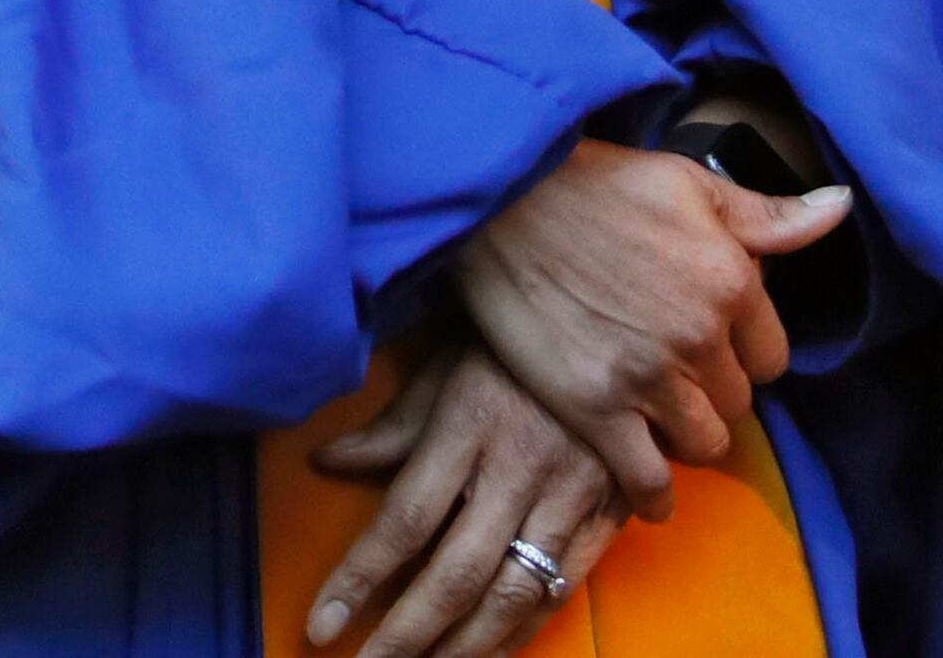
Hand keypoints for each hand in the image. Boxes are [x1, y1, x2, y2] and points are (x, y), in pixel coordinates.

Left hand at [302, 342, 621, 657]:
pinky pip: (564, 585)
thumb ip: (393, 426)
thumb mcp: (446, 365)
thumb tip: (326, 462)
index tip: (322, 627)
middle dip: (407, 636)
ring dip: (465, 647)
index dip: (359, 580)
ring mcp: (570, 492)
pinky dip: (525, 628)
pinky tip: (493, 649)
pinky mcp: (609, 508)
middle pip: (456, 573)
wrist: (620, 317)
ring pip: (514, 592)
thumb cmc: (516, 338)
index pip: (404, 520)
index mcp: (468, 424)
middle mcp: (518, 466)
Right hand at [451, 139, 852, 515]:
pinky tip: (651, 487)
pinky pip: (648, 482)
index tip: (711, 337)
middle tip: (675, 368)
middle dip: (713, 388)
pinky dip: (655, 494)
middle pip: (738, 402)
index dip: (742, 348)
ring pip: (704, 443)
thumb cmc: (596, 181)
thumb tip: (841, 206)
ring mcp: (648, 378)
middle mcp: (699, 335)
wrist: (501, 197)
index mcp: (732, 280)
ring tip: (659, 411)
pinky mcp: (595, 409)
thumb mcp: (689, 181)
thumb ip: (770, 213)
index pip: (772, 356)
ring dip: (687, 432)